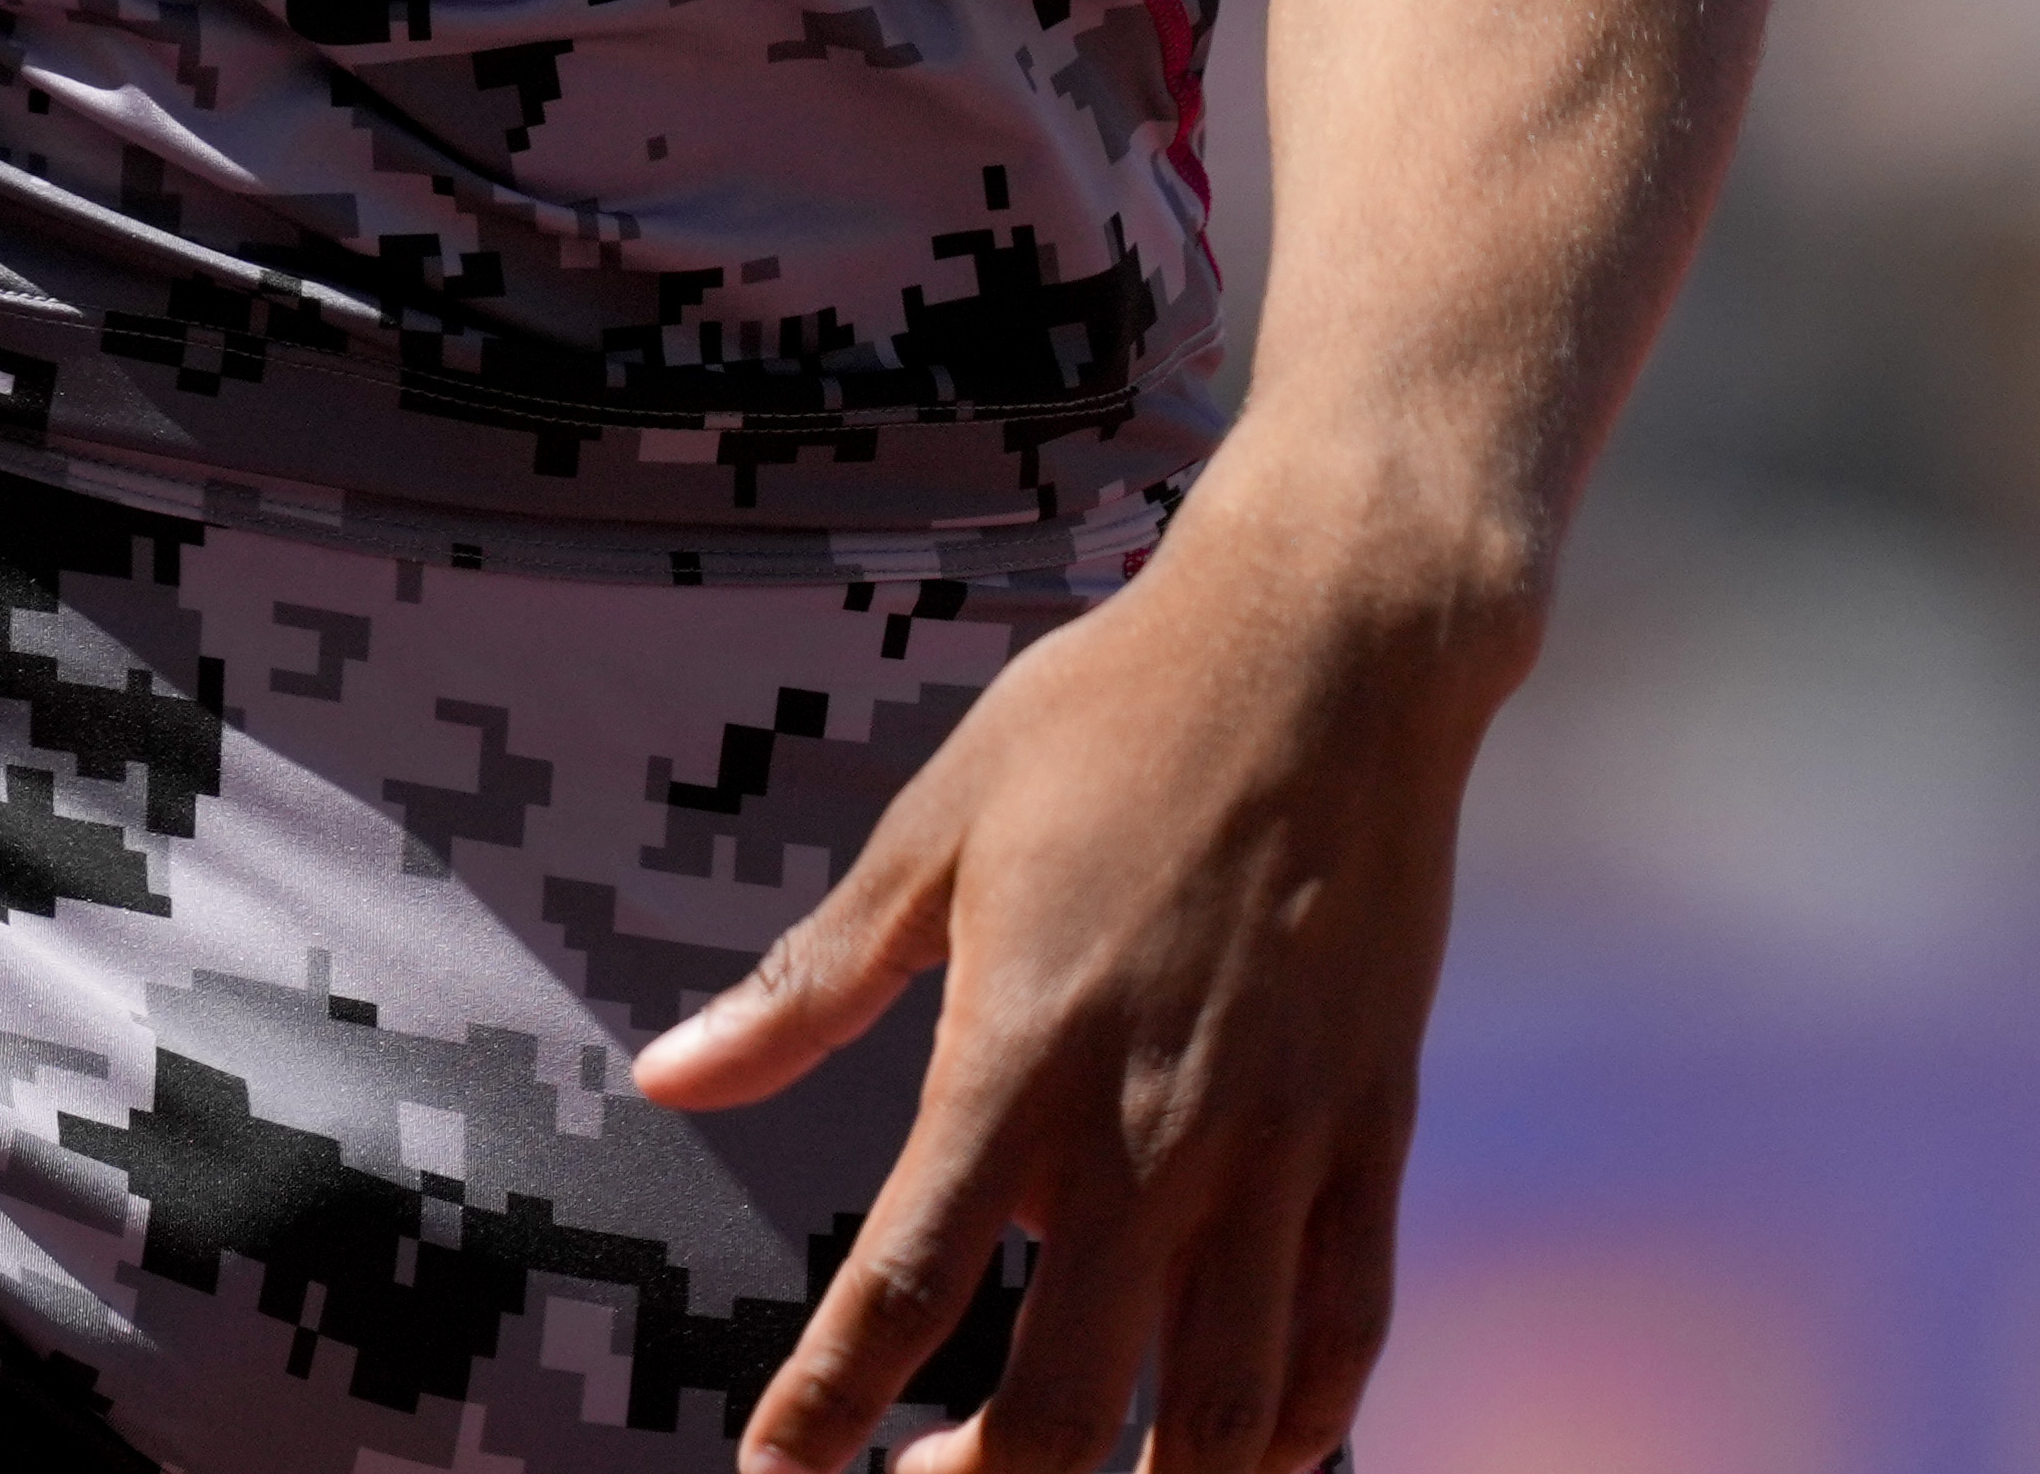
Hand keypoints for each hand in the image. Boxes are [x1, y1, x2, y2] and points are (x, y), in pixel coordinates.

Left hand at [637, 515, 1520, 1473]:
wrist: (1329, 648)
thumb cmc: (1112, 719)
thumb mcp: (934, 833)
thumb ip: (810, 983)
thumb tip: (669, 1075)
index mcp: (1021, 1058)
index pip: (901, 1288)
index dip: (825, 1407)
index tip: (774, 1471)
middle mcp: (1153, 1134)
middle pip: (1067, 1405)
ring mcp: (1278, 1148)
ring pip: (1227, 1418)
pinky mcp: (1370, 1134)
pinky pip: (1343, 1334)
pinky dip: (1294, 1428)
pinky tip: (1238, 1451)